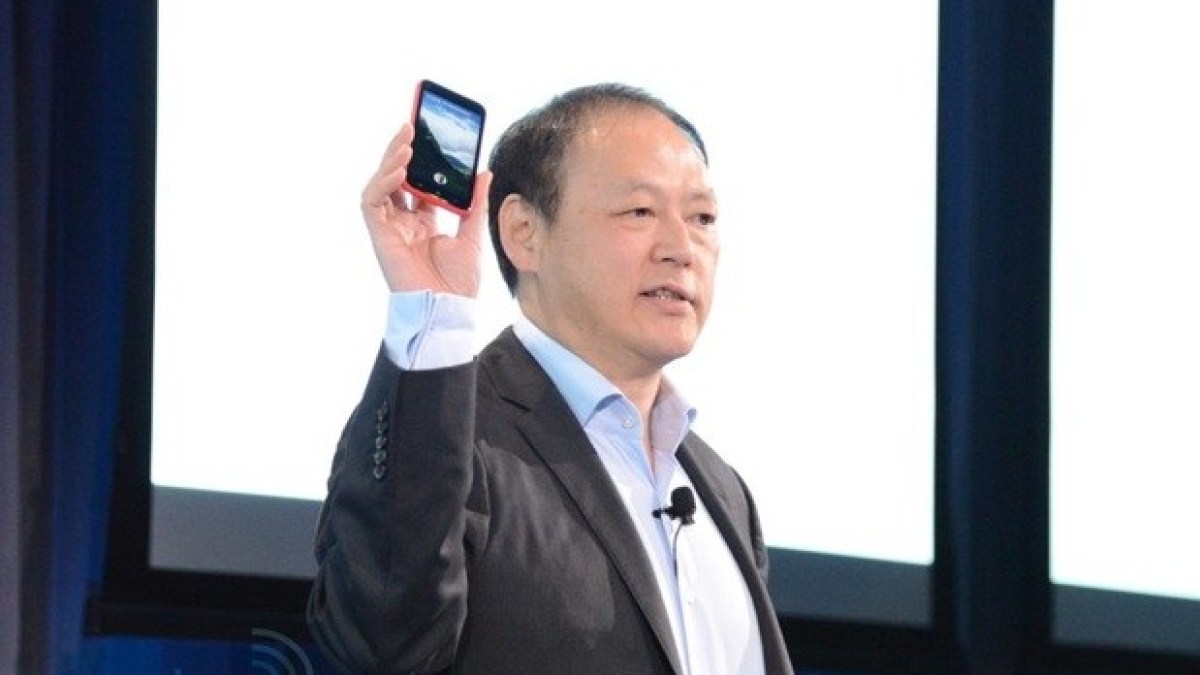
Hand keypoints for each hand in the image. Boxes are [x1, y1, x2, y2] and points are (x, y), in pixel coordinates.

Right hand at [360, 123, 492, 295]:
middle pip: (396, 178)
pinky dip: (382, 183)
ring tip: (406, 141)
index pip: (417, 182)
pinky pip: (372, 202)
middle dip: (401, 151)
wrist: (448, 310)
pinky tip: (398, 170)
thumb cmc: (458, 283)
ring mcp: (391, 229)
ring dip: (390, 161)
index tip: (426, 134)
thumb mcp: (472, 234)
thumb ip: (474, 202)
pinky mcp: (380, 236)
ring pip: (381, 185)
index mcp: (424, 221)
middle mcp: (404, 222)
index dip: (419, 158)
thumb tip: (485, 172)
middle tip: (411, 126)